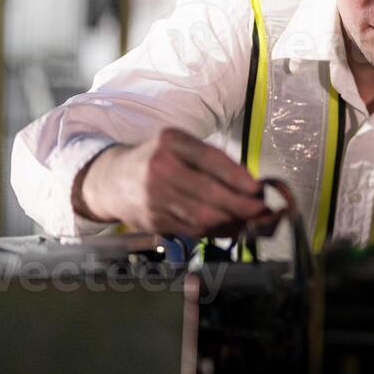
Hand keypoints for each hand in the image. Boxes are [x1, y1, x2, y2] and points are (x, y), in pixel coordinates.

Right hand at [73, 128, 270, 236]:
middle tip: (262, 210)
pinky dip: (217, 231)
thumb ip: (211, 160)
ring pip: (203, 216)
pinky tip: (232, 228)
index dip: (238, 177)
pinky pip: (193, 229)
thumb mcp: (179, 145)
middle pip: (209, 192)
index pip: (210, 159)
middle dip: (242, 205)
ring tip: (253, 221)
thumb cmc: (157, 159)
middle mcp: (159, 169)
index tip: (259, 189)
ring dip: (233, 222)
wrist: (111, 180)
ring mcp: (154, 197)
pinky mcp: (154, 221)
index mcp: (170, 142)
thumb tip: (251, 185)